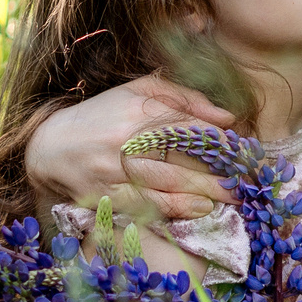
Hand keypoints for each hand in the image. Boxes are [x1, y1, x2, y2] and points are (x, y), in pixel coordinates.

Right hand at [20, 75, 240, 220]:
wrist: (50, 146)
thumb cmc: (102, 115)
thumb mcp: (138, 92)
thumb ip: (183, 97)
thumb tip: (227, 116)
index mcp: (136, 111)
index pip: (189, 127)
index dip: (221, 141)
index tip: (246, 152)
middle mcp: (125, 141)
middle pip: (184, 159)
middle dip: (221, 173)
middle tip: (250, 181)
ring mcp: (114, 171)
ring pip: (169, 185)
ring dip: (206, 193)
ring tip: (234, 198)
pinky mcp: (105, 196)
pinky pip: (147, 205)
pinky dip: (177, 209)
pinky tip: (201, 209)